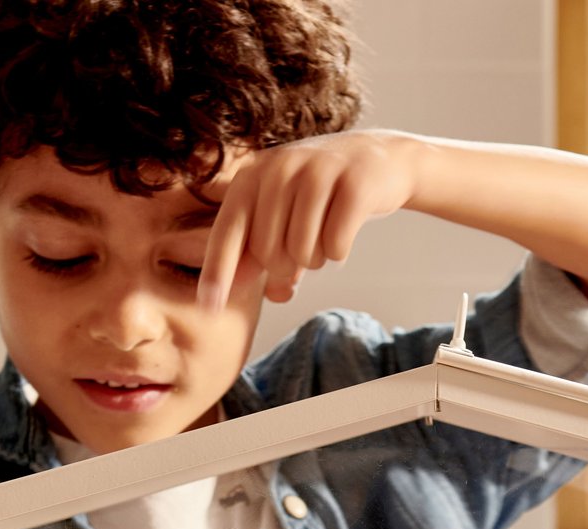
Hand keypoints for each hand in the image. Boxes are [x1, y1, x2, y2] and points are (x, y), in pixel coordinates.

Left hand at [197, 131, 419, 312]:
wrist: (379, 160)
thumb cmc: (320, 196)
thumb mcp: (281, 216)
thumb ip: (255, 252)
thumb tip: (232, 289)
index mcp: (254, 174)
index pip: (228, 231)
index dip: (217, 272)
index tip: (208, 309)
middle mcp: (281, 166)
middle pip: (268, 252)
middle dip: (286, 267)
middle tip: (302, 250)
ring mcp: (318, 171)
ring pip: (303, 253)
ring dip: (315, 259)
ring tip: (324, 235)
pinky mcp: (354, 184)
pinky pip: (335, 246)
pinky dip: (339, 252)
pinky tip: (344, 231)